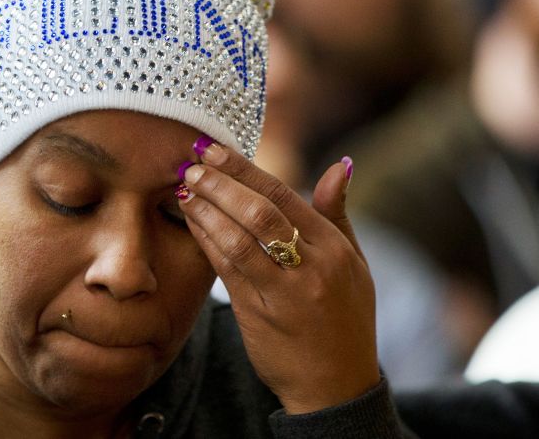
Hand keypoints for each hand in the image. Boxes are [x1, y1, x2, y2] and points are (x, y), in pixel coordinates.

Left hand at [178, 140, 379, 413]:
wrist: (336, 387)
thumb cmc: (346, 317)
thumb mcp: (355, 265)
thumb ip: (337, 214)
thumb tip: (339, 164)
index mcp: (335, 250)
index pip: (284, 196)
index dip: (245, 169)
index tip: (215, 150)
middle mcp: (311, 268)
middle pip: (259, 213)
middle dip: (220, 183)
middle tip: (191, 163)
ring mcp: (284, 294)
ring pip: (238, 240)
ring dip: (206, 210)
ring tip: (184, 188)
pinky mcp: (258, 315)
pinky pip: (227, 270)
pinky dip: (207, 241)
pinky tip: (191, 222)